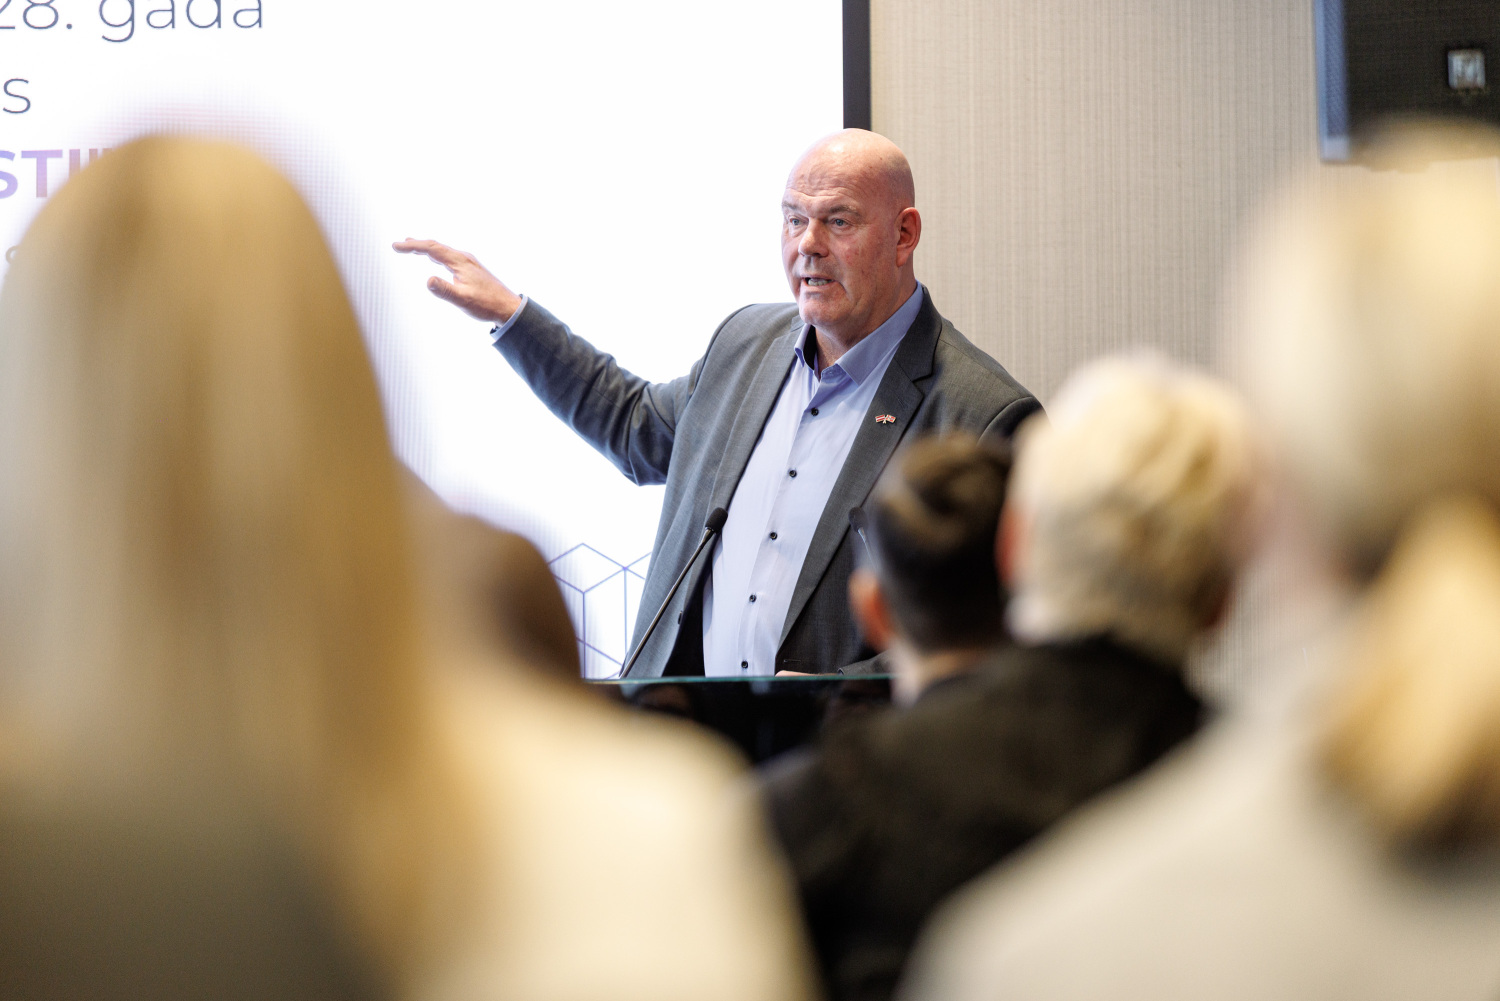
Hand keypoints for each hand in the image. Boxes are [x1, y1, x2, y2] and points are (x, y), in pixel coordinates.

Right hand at [392, 238, 523, 323]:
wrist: (508, 307)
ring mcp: (467, 263)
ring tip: (412, 246)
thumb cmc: (487, 305)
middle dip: (416, 244)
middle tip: (399, 244)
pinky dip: (436, 254)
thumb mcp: (463, 300)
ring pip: (442, 251)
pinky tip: (434, 258)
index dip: (413, 246)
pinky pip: (448, 257)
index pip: (432, 249)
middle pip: (436, 246)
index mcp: (460, 262)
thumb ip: (445, 290)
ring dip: (426, 248)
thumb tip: (427, 280)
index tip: (396, 246)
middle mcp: (464, 258)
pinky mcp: (470, 269)